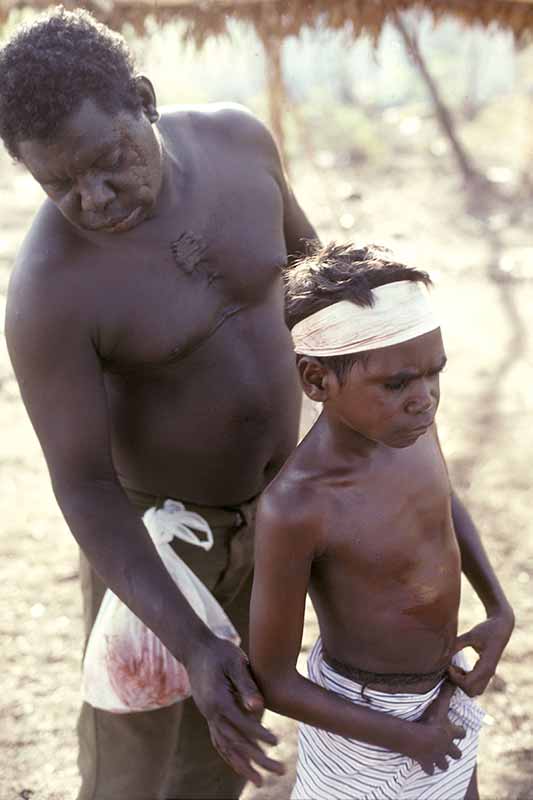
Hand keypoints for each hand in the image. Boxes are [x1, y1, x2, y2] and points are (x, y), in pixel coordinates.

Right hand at [186, 635, 284, 786]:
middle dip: (258, 759)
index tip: (277, 743)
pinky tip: (241, 765)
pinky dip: (230, 756)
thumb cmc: (219, 651)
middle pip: (235, 743)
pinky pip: (219, 742)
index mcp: (218, 700)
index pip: (242, 724)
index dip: (259, 734)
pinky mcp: (209, 715)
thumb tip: (259, 707)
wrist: (196, 649)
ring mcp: (208, 716)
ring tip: (260, 781)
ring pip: (225, 747)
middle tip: (280, 770)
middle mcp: (211, 713)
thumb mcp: (235, 661)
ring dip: (243, 766)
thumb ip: (246, 684)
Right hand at [407, 681, 465, 775]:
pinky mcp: (427, 764)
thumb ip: (447, 690)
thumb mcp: (440, 703)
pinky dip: (427, 768)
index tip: (460, 730)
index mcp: (451, 733)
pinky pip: (429, 770)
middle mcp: (447, 747)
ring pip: (444, 765)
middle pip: (456, 754)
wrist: (420, 739)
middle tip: (449, 748)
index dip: (460, 731)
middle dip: (454, 752)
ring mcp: (437, 757)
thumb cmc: (431, 721)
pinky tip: (425, 766)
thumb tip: (453, 676)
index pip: (462, 733)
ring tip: (438, 760)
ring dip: (442, 762)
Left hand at [448, 609, 513, 696]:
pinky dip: (466, 681)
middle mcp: (489, 673)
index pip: (468, 683)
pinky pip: (477, 685)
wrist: (502, 628)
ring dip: (463, 683)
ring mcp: (489, 674)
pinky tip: (459, 668)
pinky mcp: (487, 673)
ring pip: (475, 691)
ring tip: (455, 667)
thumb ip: (457, 644)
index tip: (448, 665)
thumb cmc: (487, 630)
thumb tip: (442, 653)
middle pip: (472, 692)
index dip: (455, 678)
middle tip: (451, 668)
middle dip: (458, 683)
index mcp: (486, 665)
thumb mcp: (471, 635)